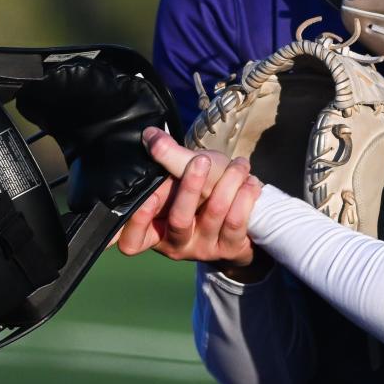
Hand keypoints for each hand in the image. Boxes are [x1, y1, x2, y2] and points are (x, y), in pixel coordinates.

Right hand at [114, 128, 264, 269]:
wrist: (244, 205)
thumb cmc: (207, 187)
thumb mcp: (186, 169)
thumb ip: (168, 155)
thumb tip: (150, 134)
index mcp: (156, 229)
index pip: (133, 240)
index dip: (138, 222)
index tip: (150, 197)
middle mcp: (177, 243)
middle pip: (179, 220)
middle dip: (191, 187)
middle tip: (201, 160)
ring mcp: (204, 248)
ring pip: (214, 213)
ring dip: (229, 182)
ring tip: (239, 165)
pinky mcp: (229, 248)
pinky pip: (236, 221)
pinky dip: (245, 196)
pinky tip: (249, 182)